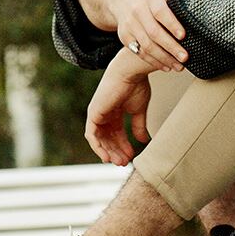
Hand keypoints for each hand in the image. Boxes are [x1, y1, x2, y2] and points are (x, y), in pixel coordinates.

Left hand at [86, 49, 154, 165]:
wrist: (130, 73)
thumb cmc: (136, 86)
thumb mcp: (138, 110)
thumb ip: (138, 126)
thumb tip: (143, 141)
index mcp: (114, 112)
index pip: (116, 134)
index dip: (123, 146)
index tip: (132, 156)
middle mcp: (104, 113)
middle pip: (108, 138)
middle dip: (116, 151)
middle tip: (124, 162)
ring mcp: (97, 114)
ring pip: (99, 139)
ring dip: (108, 152)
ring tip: (118, 161)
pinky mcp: (93, 114)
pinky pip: (91, 135)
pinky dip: (98, 147)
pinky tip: (106, 156)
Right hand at [113, 0, 198, 72]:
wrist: (122, 1)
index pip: (160, 12)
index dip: (172, 24)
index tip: (183, 35)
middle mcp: (137, 12)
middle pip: (154, 32)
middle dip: (170, 47)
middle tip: (185, 57)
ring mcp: (129, 26)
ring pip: (146, 45)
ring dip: (164, 58)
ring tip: (179, 66)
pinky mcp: (125, 38)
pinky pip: (140, 53)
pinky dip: (154, 62)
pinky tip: (166, 67)